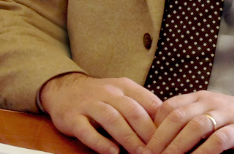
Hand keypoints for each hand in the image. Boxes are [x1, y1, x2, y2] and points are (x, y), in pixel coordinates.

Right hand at [40, 73, 161, 153]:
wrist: (64, 88)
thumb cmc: (100, 95)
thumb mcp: (122, 93)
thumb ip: (140, 104)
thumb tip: (165, 122)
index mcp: (124, 86)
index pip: (147, 101)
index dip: (159, 120)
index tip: (169, 136)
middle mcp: (108, 92)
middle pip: (132, 110)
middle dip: (146, 131)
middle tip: (156, 149)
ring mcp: (89, 104)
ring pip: (112, 118)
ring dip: (128, 137)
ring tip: (139, 153)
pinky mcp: (72, 117)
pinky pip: (86, 130)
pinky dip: (100, 142)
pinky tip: (112, 152)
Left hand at [141, 90, 233, 153]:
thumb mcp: (210, 114)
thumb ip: (189, 119)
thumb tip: (160, 139)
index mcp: (199, 97)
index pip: (168, 106)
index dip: (153, 126)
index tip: (142, 147)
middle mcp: (209, 101)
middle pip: (177, 116)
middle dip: (159, 139)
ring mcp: (225, 113)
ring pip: (195, 126)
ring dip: (177, 147)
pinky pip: (218, 139)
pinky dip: (204, 152)